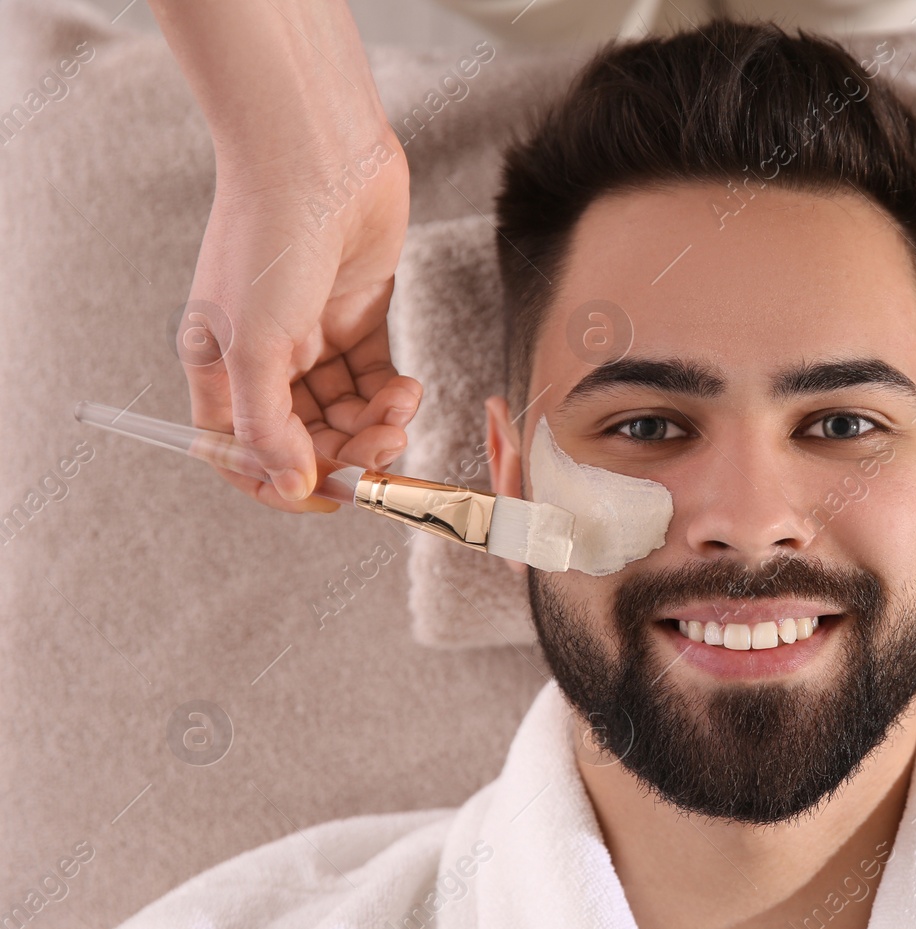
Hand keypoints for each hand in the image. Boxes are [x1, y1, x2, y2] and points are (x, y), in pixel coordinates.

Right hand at [180, 134, 420, 512]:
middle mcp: (264, 360)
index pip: (241, 455)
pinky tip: (409, 388)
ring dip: (377, 427)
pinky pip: (376, 382)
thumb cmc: (269, 239)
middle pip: (305, 441)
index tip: (327, 497)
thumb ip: (269, 427)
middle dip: (347, 455)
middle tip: (385, 451)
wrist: (316, 158)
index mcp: (220, 370)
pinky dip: (394, 396)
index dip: (280, 485)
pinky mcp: (359, 318)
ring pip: (346, 416)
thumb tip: (289, 488)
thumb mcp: (256, 345)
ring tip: (401, 411)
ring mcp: (312, 340)